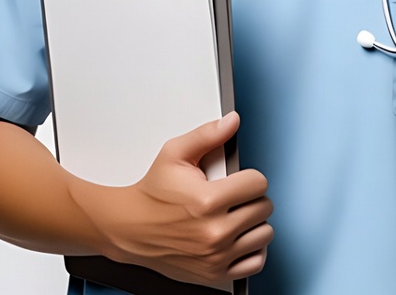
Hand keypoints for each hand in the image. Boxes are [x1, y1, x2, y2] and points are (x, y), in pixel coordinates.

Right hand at [87, 112, 272, 285]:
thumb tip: (232, 121)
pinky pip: (255, 262)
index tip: (240, 179)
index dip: (250, 177)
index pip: (258, 184)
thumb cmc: (153, 193)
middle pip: (263, 208)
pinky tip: (239, 237)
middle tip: (235, 195)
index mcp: (207, 200)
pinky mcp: (215, 273)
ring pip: (264, 234)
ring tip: (236, 214)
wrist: (131, 228)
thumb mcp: (175, 153)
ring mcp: (216, 256)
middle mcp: (214, 232)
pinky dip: (252, 249)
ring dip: (254, 222)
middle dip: (252, 197)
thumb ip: (207, 134)